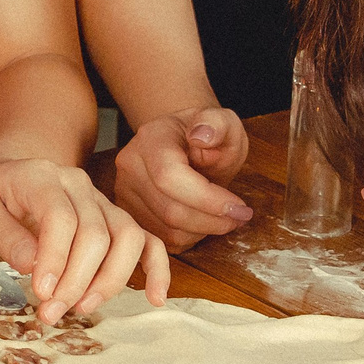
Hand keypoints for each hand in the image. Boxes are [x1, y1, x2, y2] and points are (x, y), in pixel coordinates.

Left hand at [0, 152, 169, 322]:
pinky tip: (155, 297)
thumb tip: (31, 264)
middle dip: (77, 281)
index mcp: (41, 177)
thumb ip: (2, 234)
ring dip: (110, 280)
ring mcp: (101, 201)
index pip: (60, 218)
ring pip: (127, 237)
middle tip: (51, 313)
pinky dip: (156, 268)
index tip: (41, 293)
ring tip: (82, 307)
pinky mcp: (113, 219)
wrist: (6, 173)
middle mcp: (78, 185)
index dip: (55, 259)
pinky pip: (147, 239)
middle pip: (95, 233)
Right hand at [112, 107, 251, 249]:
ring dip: (203, 231)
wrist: (184, 144)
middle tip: (240, 216)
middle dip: (212, 220)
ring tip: (223, 217)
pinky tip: (202, 222)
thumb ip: (218, 124)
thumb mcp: (223, 122)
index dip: (207, 199)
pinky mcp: (129, 215)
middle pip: (170, 210)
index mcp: (150, 138)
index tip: (239, 206)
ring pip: (167, 230)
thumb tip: (202, 135)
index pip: (170, 177)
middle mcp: (129, 165)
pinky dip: (189, 238)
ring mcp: (124, 192)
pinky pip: (162, 241)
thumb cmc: (207, 137)